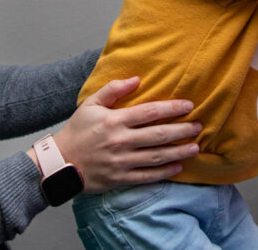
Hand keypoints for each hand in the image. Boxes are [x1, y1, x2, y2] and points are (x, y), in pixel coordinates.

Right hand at [52, 77, 201, 192]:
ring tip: (195, 147)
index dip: (172, 108)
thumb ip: (113, 89)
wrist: (59, 163)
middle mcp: (120, 141)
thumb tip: (137, 79)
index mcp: (114, 121)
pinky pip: (147, 176)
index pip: (149, 112)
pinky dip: (164, 173)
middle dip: (182, 130)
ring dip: (178, 152)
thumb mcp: (90, 104)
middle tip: (199, 126)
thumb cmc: (76, 131)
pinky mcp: (120, 178)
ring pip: (156, 157)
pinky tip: (178, 167)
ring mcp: (121, 161)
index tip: (189, 106)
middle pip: (158, 135)